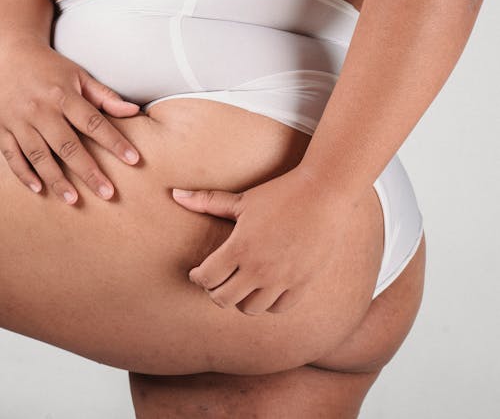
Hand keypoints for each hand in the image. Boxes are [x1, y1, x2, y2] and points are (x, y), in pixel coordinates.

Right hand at [0, 36, 140, 202]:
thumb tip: (134, 112)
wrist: (8, 56)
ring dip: (56, 179)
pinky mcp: (4, 129)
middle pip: (67, 146)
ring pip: (39, 156)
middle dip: (89, 171)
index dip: (114, 142)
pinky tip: (40, 189)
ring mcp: (20, 121)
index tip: (133, 160)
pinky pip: (12, 156)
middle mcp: (41, 110)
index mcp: (63, 95)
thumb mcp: (79, 76)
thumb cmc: (51, 68)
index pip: (94, 123)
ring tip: (74, 199)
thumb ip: (106, 97)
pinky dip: (24, 174)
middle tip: (107, 192)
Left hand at [172, 165, 350, 315]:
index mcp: (240, 248)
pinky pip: (279, 308)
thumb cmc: (281, 193)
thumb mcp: (242, 199)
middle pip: (224, 299)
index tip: (198, 272)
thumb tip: (175, 194)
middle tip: (216, 279)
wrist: (324, 193)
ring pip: (251, 309)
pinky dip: (268, 303)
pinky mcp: (302, 283)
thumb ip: (207, 201)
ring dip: (241, 299)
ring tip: (240, 284)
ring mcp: (282, 279)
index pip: (207, 279)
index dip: (198, 277)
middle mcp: (259, 269)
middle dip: (215, 290)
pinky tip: (265, 287)